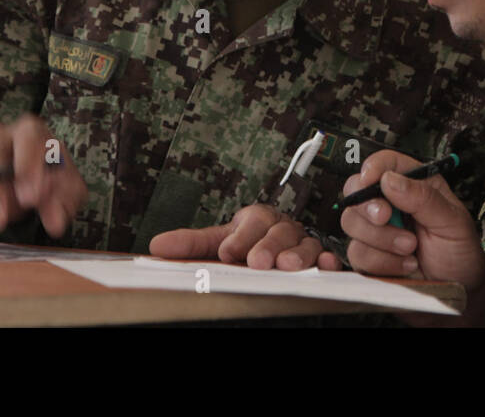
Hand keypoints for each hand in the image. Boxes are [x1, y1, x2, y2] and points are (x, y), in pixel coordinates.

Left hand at [149, 203, 342, 270]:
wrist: (270, 245)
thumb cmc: (244, 243)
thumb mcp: (218, 241)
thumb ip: (191, 244)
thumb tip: (157, 247)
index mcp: (257, 218)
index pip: (251, 222)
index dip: (240, 238)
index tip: (228, 253)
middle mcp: (282, 226)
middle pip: (280, 231)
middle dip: (268, 246)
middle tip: (258, 262)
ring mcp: (302, 241)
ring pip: (305, 243)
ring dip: (298, 254)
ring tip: (288, 266)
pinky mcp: (319, 256)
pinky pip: (327, 256)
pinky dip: (328, 261)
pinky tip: (326, 266)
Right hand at [341, 150, 484, 324]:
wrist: (458, 295)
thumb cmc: (460, 254)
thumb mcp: (452, 222)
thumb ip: (423, 198)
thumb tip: (389, 179)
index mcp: (414, 185)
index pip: (385, 163)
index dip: (374, 168)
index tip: (372, 180)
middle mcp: (391, 204)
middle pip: (356, 189)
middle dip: (368, 205)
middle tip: (386, 217)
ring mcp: (376, 231)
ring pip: (351, 222)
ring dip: (381, 238)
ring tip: (411, 249)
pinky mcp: (369, 257)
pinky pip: (356, 253)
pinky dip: (382, 262)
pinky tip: (406, 266)